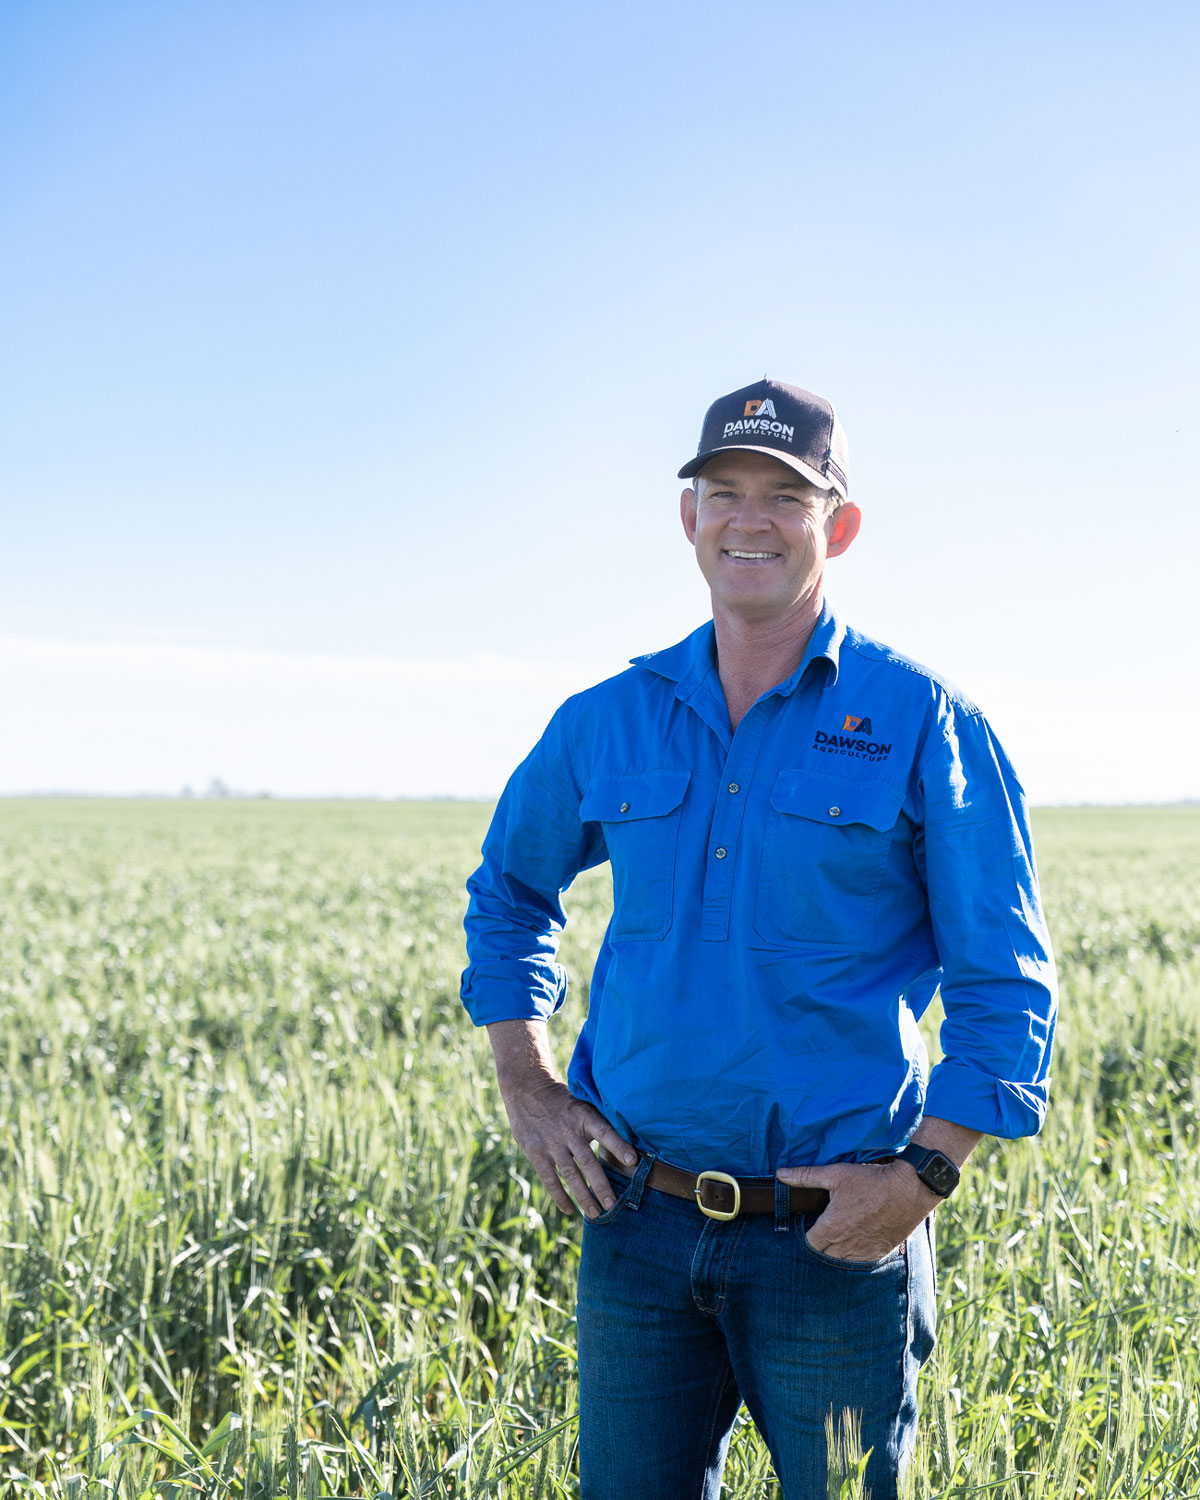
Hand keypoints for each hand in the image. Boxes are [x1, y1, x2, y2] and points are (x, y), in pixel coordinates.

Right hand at [499, 1070, 636, 1219]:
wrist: (526, 1088)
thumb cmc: (561, 1099)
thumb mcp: (581, 1102)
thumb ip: (597, 1122)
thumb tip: (626, 1139)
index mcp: (583, 1116)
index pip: (604, 1131)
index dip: (618, 1146)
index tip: (633, 1161)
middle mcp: (568, 1131)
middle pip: (588, 1162)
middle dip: (602, 1186)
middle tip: (614, 1206)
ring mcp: (551, 1144)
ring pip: (570, 1175)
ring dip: (584, 1196)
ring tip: (596, 1214)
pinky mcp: (536, 1153)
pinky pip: (550, 1179)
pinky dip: (560, 1196)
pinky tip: (570, 1210)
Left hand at [776, 1159, 940, 1261]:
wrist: (908, 1190)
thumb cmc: (870, 1181)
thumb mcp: (835, 1174)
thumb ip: (806, 1176)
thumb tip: (780, 1175)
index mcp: (831, 1229)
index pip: (809, 1243)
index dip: (808, 1233)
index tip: (814, 1221)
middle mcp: (845, 1246)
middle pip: (824, 1254)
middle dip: (822, 1243)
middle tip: (827, 1226)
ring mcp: (863, 1252)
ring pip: (842, 1260)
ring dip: (839, 1250)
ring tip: (843, 1232)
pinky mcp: (879, 1253)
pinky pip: (861, 1261)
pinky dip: (856, 1253)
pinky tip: (859, 1237)